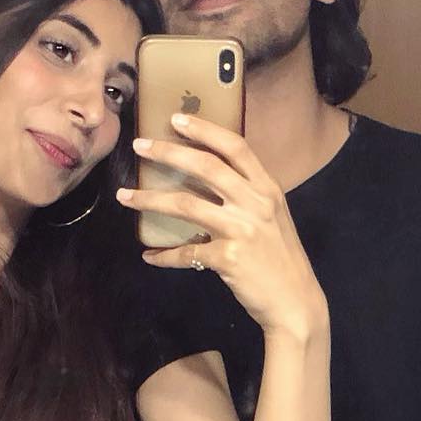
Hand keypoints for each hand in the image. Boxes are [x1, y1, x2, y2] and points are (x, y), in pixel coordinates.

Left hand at [119, 114, 328, 341]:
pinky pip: (187, 252)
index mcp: (267, 190)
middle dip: (168, 152)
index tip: (176, 118)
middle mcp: (256, 204)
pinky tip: (151, 256)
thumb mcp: (274, 218)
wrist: (295, 302)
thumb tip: (210, 178)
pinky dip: (165, 255)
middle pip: (205, 167)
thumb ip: (249, 196)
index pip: (235, 147)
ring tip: (126, 196)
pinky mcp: (227, 258)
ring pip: (186, 204)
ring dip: (150, 199)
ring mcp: (242, 230)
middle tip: (139, 146)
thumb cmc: (281, 260)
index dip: (205, 130)